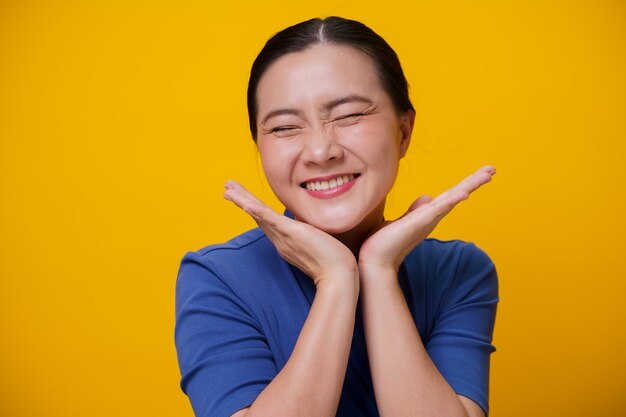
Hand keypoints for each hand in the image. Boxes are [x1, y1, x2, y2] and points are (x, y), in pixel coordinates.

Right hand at [224, 180, 357, 287]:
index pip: (266, 220)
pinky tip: (245, 202)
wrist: (339, 276)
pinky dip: (256, 210)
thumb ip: (310, 234)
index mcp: (285, 242)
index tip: (242, 197)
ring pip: (258, 215)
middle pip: (257, 216)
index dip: (252, 207)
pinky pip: (270, 220)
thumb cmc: (334, 262)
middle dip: (241, 200)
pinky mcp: (292, 234)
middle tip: (226, 188)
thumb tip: (310, 227)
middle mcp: (280, 240)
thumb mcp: (318, 243)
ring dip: (242, 200)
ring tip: (227, 190)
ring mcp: (284, 237)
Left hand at [358, 165, 496, 272]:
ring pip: (452, 199)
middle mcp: (432, 217)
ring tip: (488, 175)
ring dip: (470, 186)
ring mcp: (427, 220)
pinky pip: (437, 210)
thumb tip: (427, 198)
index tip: (483, 172)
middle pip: (457, 194)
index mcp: (428, 214)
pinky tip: (464, 194)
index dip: (466, 184)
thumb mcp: (403, 220)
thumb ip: (416, 211)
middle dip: (475, 181)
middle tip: (493, 169)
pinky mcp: (418, 223)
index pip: (451, 195)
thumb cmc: (386, 242)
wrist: (376, 261)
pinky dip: (451, 201)